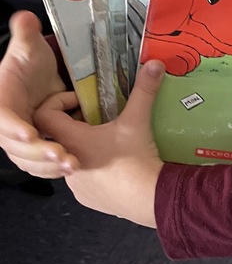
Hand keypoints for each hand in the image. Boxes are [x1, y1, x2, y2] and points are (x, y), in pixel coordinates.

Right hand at [0, 11, 73, 178]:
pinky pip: (40, 164)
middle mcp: (8, 125)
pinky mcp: (35, 147)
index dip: (12, 127)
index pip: (2, 117)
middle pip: (17, 146)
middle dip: (37, 152)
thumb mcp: (27, 48)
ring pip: (29, 160)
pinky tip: (73, 167)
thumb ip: (25, 36)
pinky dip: (54, 169)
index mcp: (2, 102)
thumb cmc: (28, 65)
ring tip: (72, 164)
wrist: (36, 80)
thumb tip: (23, 17)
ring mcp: (21, 139)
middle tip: (60, 154)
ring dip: (49, 166)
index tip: (28, 133)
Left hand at [34, 60, 166, 226]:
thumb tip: (154, 64)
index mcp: (71, 140)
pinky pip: (83, 177)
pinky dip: (95, 167)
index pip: (45, 114)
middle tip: (100, 116)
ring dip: (86, 145)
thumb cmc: (135, 160)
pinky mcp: (87, 198)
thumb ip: (143, 90)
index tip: (81, 100)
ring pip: (71, 157)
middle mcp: (66, 162)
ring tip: (111, 139)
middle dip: (78, 122)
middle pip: (60, 135)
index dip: (59, 102)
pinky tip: (116, 163)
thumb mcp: (138, 120)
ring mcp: (75, 184)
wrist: (148, 199)